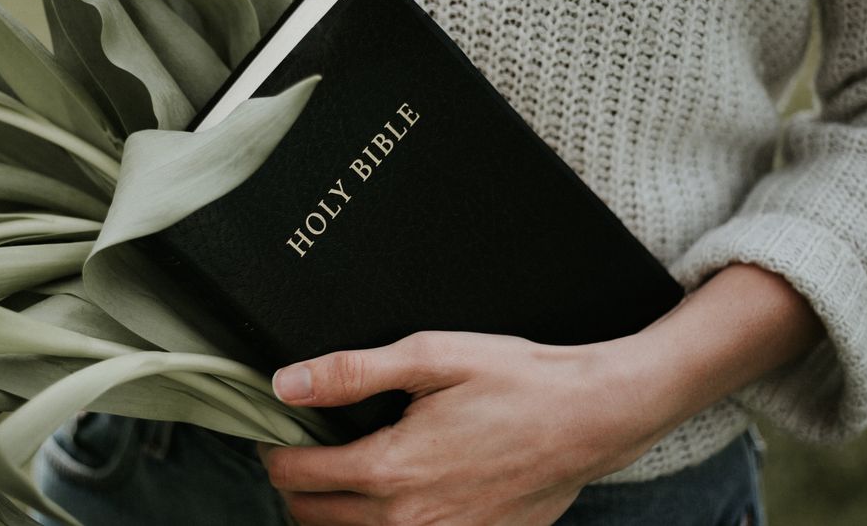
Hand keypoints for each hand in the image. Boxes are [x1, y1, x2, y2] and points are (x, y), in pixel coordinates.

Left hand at [259, 264, 823, 525]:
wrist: (591, 417)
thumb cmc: (517, 382)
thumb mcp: (430, 357)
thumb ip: (351, 372)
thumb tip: (287, 383)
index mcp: (389, 468)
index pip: (296, 475)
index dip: (275, 450)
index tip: (275, 432)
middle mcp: (407, 519)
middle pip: (311, 517)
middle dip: (296, 482)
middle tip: (304, 448)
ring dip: (330, 512)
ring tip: (340, 473)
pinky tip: (392, 494)